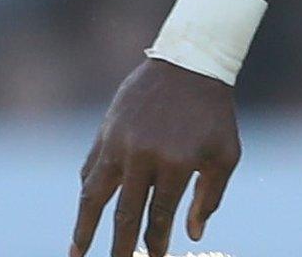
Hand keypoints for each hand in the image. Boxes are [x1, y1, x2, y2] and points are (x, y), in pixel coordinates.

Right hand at [73, 58, 241, 256]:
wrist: (190, 63)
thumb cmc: (213, 114)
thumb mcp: (225, 153)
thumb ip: (210, 196)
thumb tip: (193, 235)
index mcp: (177, 162)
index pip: (159, 214)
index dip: (156, 241)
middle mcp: (144, 155)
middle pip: (125, 212)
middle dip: (119, 246)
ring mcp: (120, 143)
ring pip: (94, 195)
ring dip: (83, 228)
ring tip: (76, 253)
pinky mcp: (105, 131)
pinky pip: (90, 169)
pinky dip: (88, 192)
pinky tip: (84, 213)